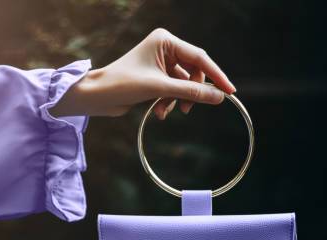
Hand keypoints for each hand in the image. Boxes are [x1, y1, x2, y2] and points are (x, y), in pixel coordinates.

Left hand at [50, 28, 235, 118]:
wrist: (97, 96)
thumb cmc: (123, 84)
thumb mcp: (161, 89)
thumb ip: (192, 92)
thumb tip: (219, 98)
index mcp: (165, 40)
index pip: (199, 58)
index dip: (216, 76)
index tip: (229, 92)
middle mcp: (164, 48)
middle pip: (193, 72)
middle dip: (190, 92)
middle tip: (188, 109)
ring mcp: (159, 63)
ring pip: (183, 84)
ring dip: (177, 100)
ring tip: (166, 112)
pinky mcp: (155, 77)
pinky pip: (173, 90)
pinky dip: (168, 103)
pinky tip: (158, 113)